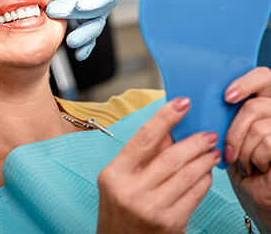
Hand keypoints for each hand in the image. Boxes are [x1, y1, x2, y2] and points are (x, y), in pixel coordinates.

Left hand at [46, 0, 123, 60]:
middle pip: (96, 14)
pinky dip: (85, 48)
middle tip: (54, 12)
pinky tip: (78, 55)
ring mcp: (92, 14)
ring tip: (71, 43)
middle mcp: (103, 0)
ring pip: (93, 29)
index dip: (95, 1)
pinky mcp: (81, 23)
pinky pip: (86, 38)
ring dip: (84, 38)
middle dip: (79, 17)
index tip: (81, 5)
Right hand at [97, 97, 219, 233]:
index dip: (164, 118)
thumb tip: (169, 131)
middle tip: (207, 134)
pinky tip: (206, 173)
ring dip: (204, 160)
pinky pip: (194, 195)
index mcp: (114, 175)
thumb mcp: (119, 179)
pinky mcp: (170, 224)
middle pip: (170, 157)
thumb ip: (142, 155)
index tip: (181, 103)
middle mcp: (131, 191)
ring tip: (211, 151)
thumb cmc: (118, 210)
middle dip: (194, 142)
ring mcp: (151, 209)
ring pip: (187, 175)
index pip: (143, 139)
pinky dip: (204, 180)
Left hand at [223, 67, 270, 231]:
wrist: (258, 196)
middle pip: (256, 104)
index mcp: (264, 100)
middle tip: (229, 148)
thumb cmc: (242, 164)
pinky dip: (256, 157)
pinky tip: (257, 166)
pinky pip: (268, 141)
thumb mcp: (228, 132)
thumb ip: (220, 111)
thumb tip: (191, 99)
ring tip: (244, 161)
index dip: (246, 82)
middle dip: (236, 129)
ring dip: (244, 149)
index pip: (263, 76)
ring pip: (259, 126)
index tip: (227, 97)